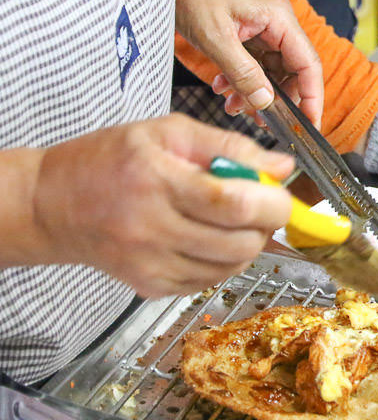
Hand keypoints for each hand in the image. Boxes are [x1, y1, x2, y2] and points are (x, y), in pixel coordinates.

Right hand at [31, 114, 293, 298]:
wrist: (52, 204)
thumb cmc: (111, 160)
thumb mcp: (168, 132)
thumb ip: (230, 146)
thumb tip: (282, 167)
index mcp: (157, 179)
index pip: (233, 203)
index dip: (271, 203)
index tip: (280, 195)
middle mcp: (150, 227)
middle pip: (240, 243)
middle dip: (266, 225)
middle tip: (259, 207)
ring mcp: (149, 263)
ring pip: (231, 267)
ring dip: (247, 244)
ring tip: (232, 221)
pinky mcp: (149, 287)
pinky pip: (210, 281)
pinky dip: (222, 261)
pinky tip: (206, 238)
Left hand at [174, 0, 323, 126]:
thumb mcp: (216, 38)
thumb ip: (244, 73)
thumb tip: (266, 103)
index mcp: (279, 19)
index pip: (308, 64)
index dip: (312, 97)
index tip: (309, 123)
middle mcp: (276, 23)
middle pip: (292, 71)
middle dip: (277, 99)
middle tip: (261, 121)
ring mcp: (262, 28)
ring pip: (271, 71)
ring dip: (255, 92)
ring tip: (234, 106)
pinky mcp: (246, 33)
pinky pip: (254, 64)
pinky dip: (241, 81)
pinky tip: (223, 88)